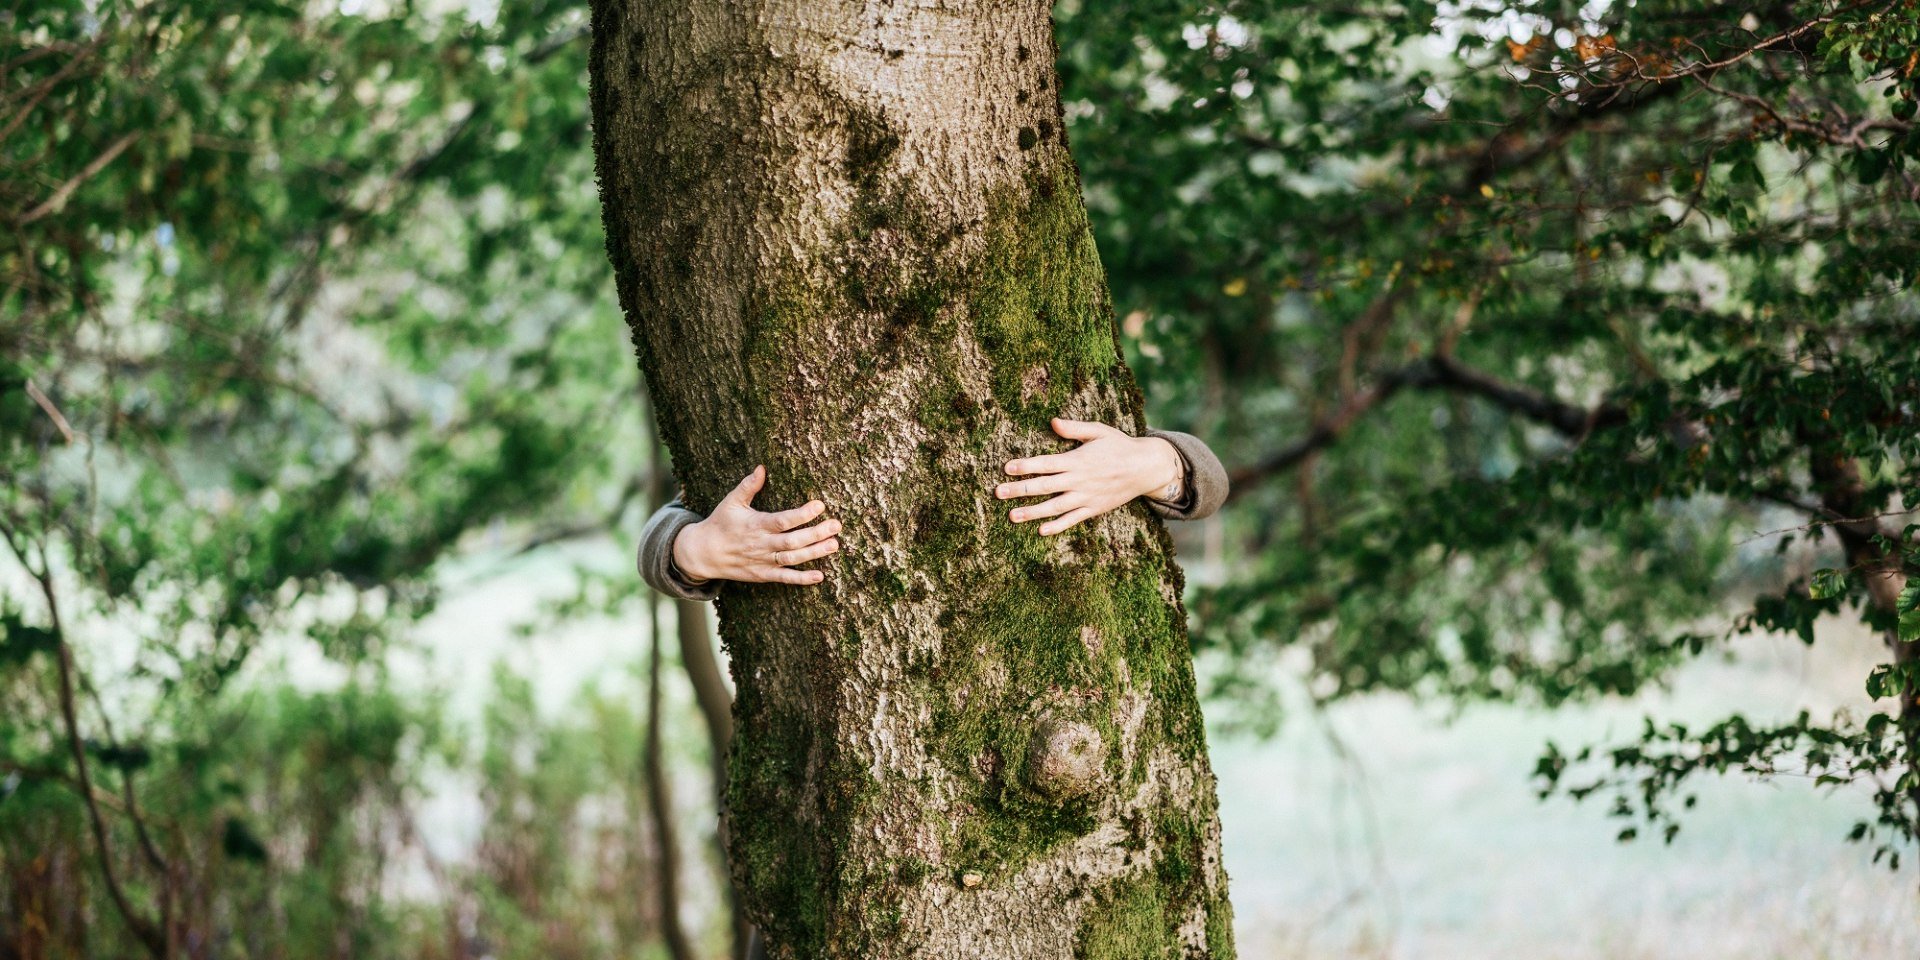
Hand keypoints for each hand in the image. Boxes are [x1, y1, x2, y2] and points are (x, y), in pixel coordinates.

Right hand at [672, 466, 841, 584]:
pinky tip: (820, 576)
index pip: (783, 520)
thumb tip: (762, 467)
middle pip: (792, 541)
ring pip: (792, 559)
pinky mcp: (763, 575)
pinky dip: (802, 579)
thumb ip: (748, 486)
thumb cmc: (720, 523)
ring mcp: (763, 561)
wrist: (703, 553)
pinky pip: (785, 578)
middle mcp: (761, 544)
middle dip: (816, 533)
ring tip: (834, 545)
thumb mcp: (731, 502)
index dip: (802, 514)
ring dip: (814, 553)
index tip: (820, 505)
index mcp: (756, 525)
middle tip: (836, 525)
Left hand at [996, 418, 1184, 535]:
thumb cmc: (1119, 445)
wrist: (1145, 467)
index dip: (1025, 465)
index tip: (1006, 468)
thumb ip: (1074, 428)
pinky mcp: (1094, 509)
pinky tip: (1041, 531)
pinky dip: (1057, 526)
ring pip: (1054, 507)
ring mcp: (1086, 497)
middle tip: (998, 493)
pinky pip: (1072, 519)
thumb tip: (1053, 422)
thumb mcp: (1099, 431)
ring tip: (1012, 516)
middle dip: (1019, 489)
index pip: (1045, 463)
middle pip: (1044, 486)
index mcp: (1077, 460)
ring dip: (1032, 512)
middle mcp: (1079, 480)